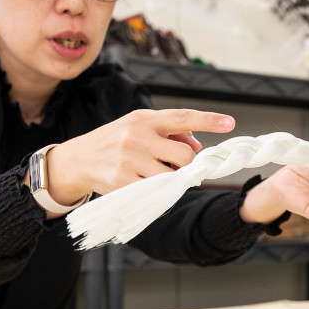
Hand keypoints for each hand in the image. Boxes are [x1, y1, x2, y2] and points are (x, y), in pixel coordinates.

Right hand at [31, 108, 235, 205]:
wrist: (78, 159)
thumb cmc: (116, 143)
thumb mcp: (139, 129)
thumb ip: (170, 134)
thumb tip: (197, 148)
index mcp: (145, 119)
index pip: (183, 116)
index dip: (209, 120)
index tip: (230, 122)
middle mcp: (138, 135)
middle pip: (185, 156)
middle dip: (186, 165)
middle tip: (175, 166)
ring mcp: (130, 159)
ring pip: (172, 177)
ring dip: (171, 179)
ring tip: (154, 174)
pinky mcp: (122, 181)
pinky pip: (155, 191)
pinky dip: (156, 190)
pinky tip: (142, 183)